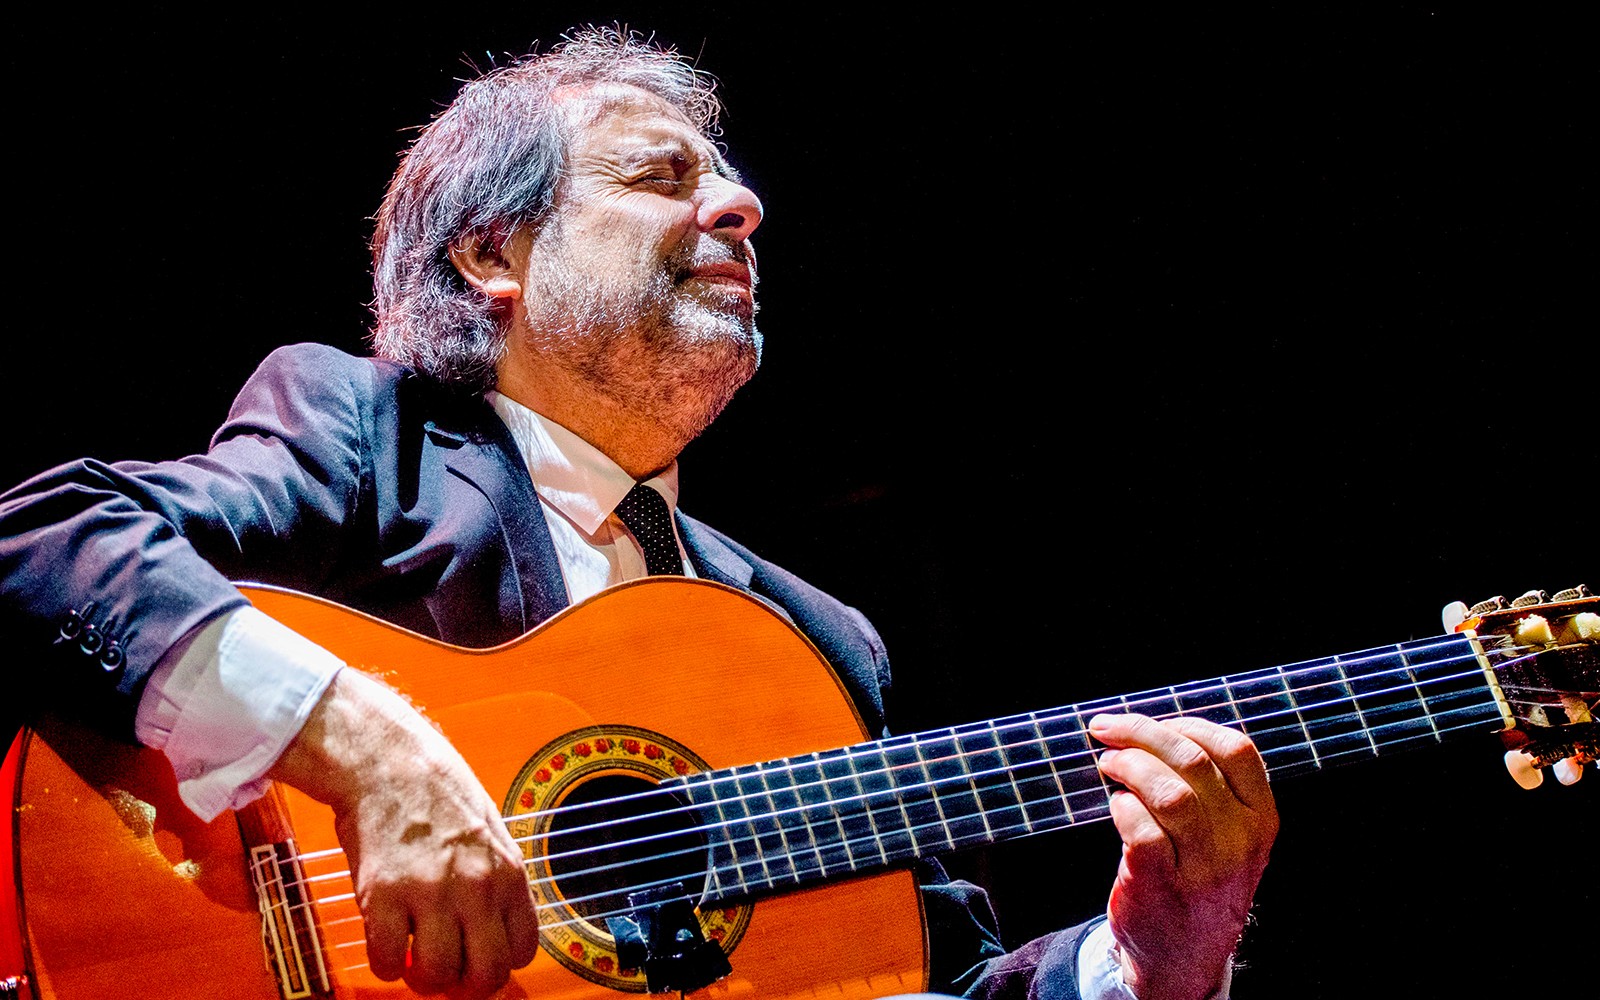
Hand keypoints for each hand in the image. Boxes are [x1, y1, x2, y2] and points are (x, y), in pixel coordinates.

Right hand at [268, 669, 539, 997]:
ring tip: (412, 956)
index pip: (522, 950)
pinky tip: (386, 941)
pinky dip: (385, 963)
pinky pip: (388, 960)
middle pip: (484, 975)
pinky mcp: (385, 895)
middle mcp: (476, 887)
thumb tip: (495, 931)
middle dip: (463, 983)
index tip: (477, 960)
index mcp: (507, 872)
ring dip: (421, 977)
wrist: (389, 760)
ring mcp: (430, 893)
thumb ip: (496, 882)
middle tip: (445, 970)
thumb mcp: (491, 832)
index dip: (497, 964)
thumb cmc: (438, 790)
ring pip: (436, 975)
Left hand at [1090, 713, 1276, 999]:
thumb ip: (1213, 788)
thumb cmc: (1197, 880)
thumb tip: (1157, 729)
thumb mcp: (1229, 838)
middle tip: (1107, 728)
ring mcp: (1202, 867)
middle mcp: (1238, 842)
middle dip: (1142, 732)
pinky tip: (1115, 804)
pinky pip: (1139, 827)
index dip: (1188, 724)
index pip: (1236, 749)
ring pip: (1167, 791)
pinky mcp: (1161, 884)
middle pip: (1193, 761)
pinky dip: (1121, 805)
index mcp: (1260, 819)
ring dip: (1128, 764)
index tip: (1156, 722)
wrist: (1183, 958)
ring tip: (1108, 762)